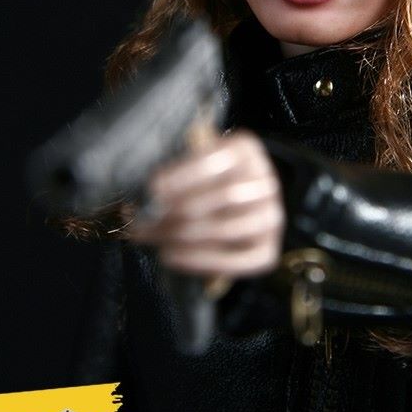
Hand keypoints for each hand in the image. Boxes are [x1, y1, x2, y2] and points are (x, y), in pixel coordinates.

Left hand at [127, 130, 285, 278]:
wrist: (240, 203)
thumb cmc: (207, 180)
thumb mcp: (196, 161)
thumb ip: (176, 172)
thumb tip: (140, 195)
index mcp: (246, 150)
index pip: (218, 159)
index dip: (184, 176)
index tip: (153, 189)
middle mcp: (266, 182)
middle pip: (223, 197)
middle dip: (177, 211)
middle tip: (143, 222)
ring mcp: (271, 218)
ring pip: (226, 229)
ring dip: (182, 236)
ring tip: (152, 238)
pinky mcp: (269, 250)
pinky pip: (237, 261)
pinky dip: (200, 261)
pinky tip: (171, 256)